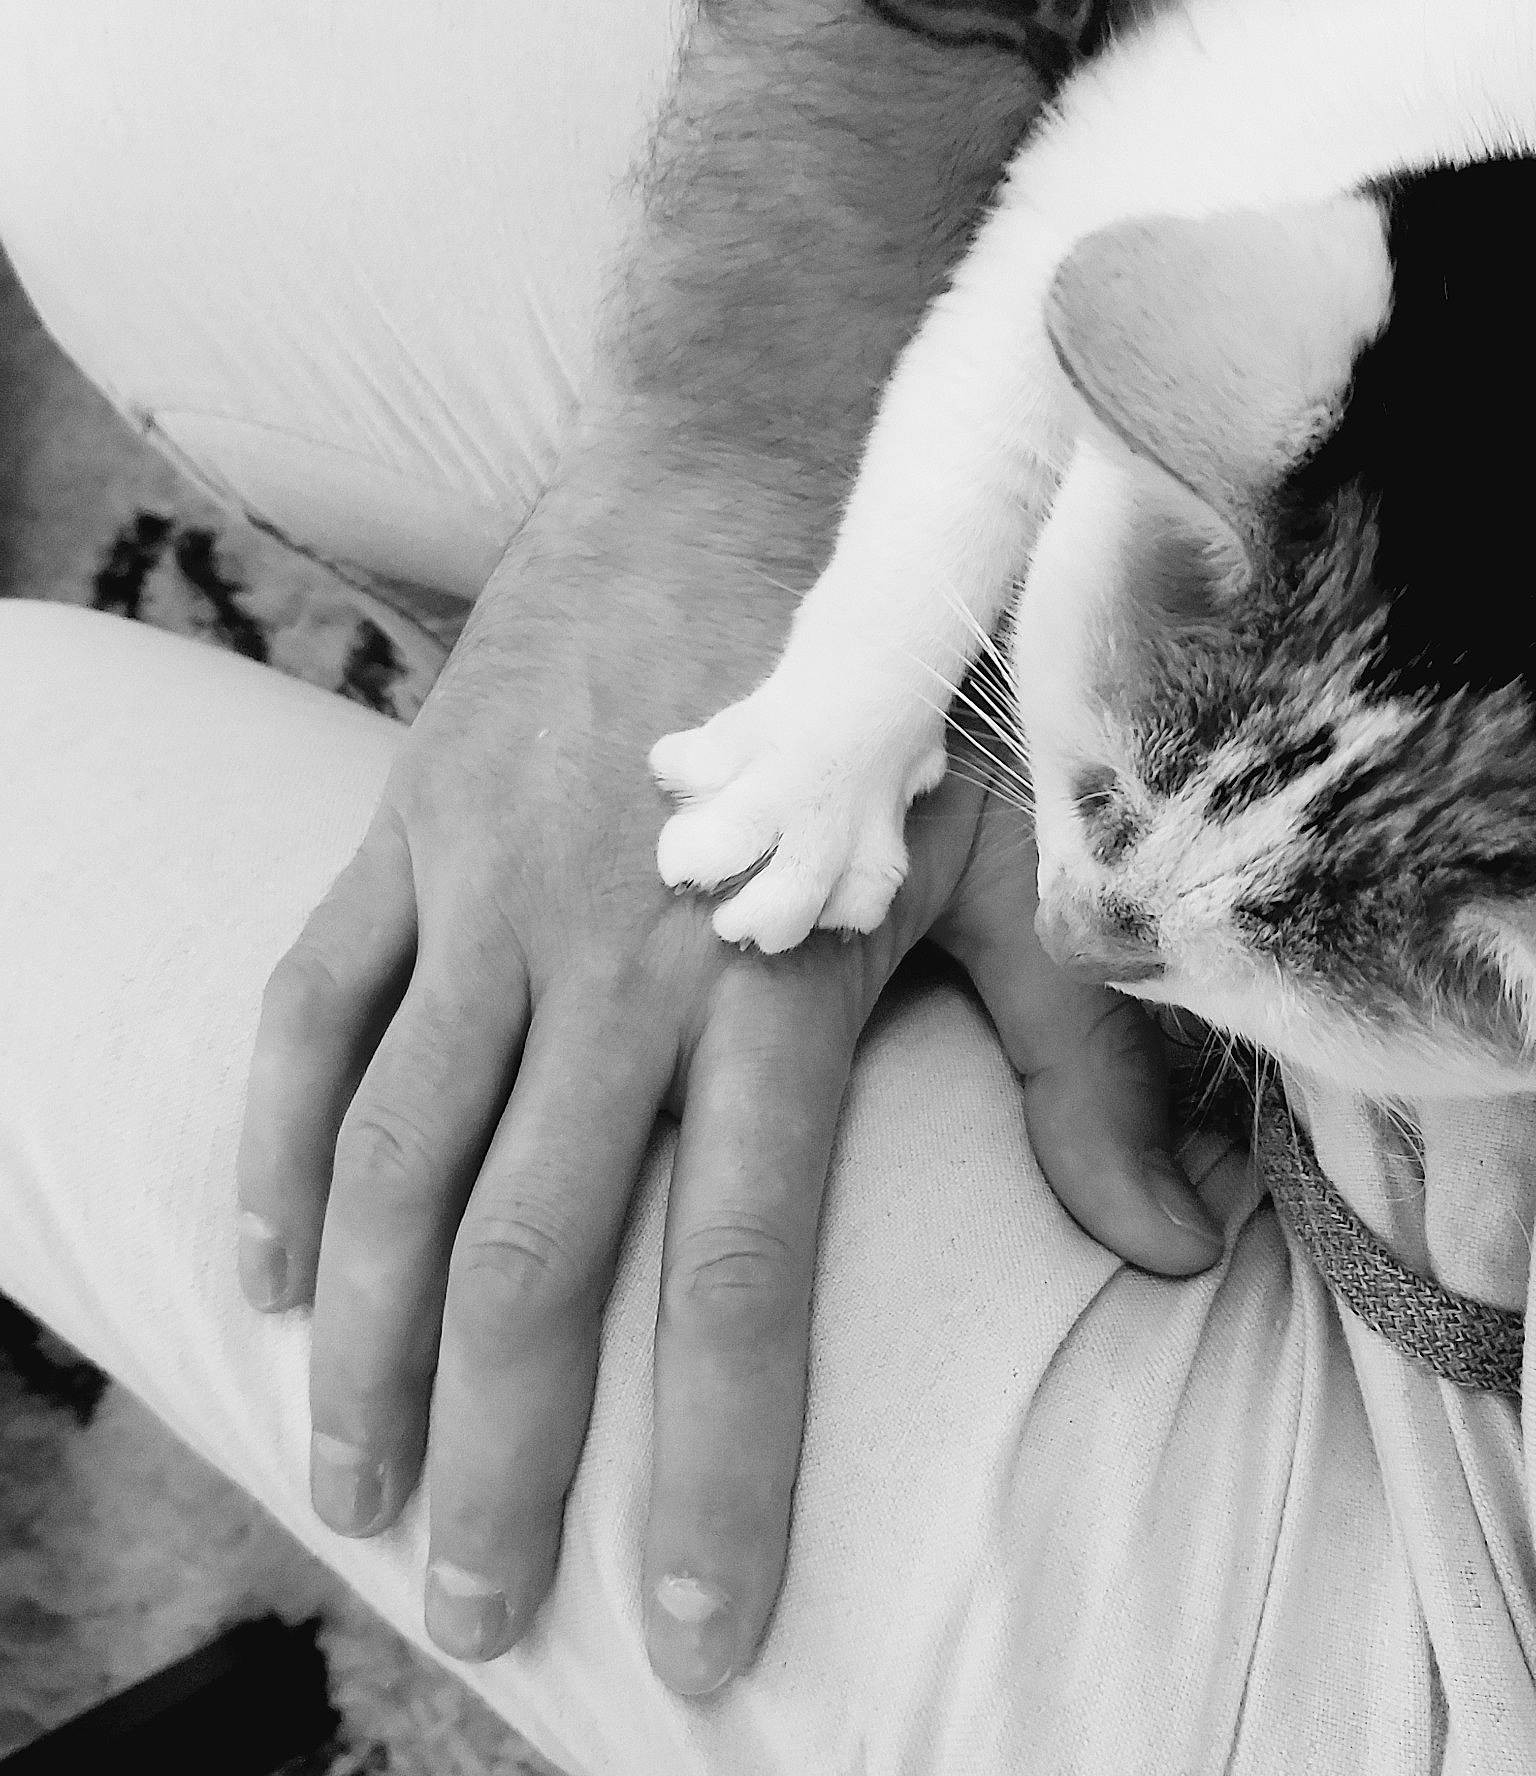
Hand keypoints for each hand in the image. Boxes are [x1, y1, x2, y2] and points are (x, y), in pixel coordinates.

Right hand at [235, 497, 1219, 1697]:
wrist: (747, 454)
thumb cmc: (890, 678)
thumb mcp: (1008, 860)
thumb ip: (1076, 1064)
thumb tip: (1177, 1259)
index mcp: (774, 977)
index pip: (745, 1271)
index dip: (723, 1465)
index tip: (696, 1627)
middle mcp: (614, 955)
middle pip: (535, 1253)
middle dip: (504, 1456)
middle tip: (471, 1610)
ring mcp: (489, 889)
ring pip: (396, 1154)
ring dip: (366, 1341)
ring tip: (354, 1487)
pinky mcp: (410, 827)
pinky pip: (307, 1007)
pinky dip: (272, 1142)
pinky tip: (260, 1267)